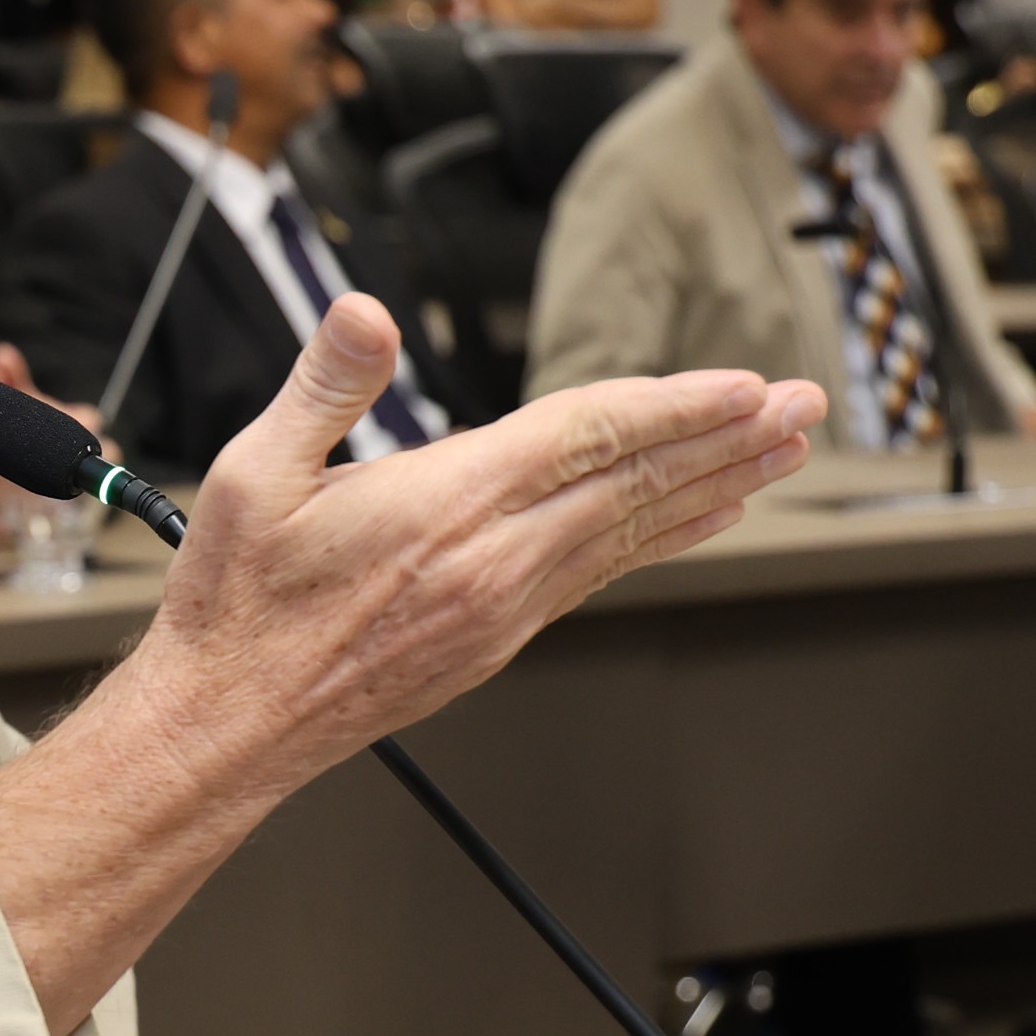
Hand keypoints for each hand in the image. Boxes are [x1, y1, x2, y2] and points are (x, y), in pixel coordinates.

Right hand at [0, 343, 101, 545]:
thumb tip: (7, 357)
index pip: (32, 421)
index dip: (70, 420)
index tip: (91, 419)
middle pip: (44, 461)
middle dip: (81, 460)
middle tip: (107, 454)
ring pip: (37, 498)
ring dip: (69, 492)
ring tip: (89, 484)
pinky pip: (17, 528)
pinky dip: (40, 520)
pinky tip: (57, 513)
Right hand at [128, 298, 818, 805]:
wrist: (229, 721)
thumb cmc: (236, 602)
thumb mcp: (251, 473)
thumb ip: (323, 385)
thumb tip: (366, 314)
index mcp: (444, 508)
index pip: (587, 439)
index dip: (674, 407)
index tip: (745, 385)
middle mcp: (494, 563)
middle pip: (637, 485)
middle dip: (730, 440)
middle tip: (805, 404)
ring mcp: (504, 607)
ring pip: (634, 532)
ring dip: (717, 486)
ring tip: (781, 451)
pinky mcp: (499, 638)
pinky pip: (604, 572)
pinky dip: (664, 536)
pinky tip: (698, 520)